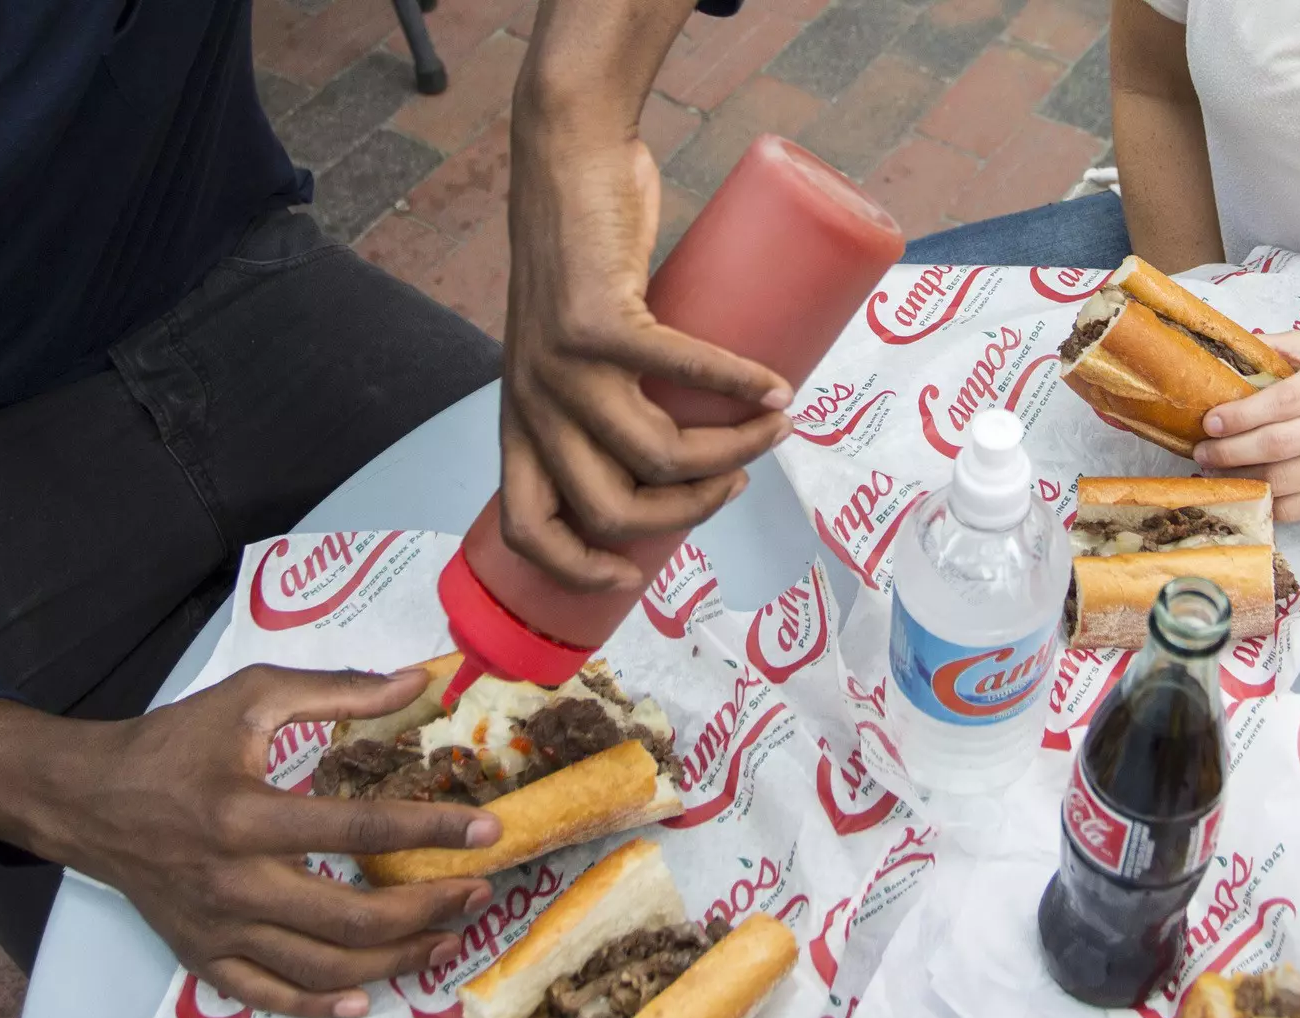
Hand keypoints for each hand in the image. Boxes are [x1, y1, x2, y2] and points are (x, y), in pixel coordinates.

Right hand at [0, 667, 502, 1017]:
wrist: (81, 798)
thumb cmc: (171, 743)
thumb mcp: (248, 699)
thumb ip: (335, 691)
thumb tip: (417, 682)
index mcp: (245, 815)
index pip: (358, 830)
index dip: (431, 831)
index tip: (488, 831)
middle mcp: (233, 882)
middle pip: (351, 919)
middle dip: (428, 910)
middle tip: (479, 893)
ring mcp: (216, 928)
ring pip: (321, 968)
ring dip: (395, 962)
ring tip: (448, 940)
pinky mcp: (199, 956)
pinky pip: (266, 996)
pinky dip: (317, 1007)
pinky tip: (365, 997)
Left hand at [501, 115, 794, 590]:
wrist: (566, 163)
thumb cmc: (583, 258)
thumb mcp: (568, 352)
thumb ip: (603, 399)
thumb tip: (681, 456)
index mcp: (521, 421)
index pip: (528, 529)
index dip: (577, 569)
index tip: (634, 573)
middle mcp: (534, 402)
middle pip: (612, 509)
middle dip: (688, 514)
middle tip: (733, 481)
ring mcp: (563, 364)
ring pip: (658, 454)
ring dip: (733, 452)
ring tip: (772, 430)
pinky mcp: (601, 319)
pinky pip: (686, 373)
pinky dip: (744, 386)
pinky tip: (777, 390)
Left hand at [1194, 333, 1299, 521]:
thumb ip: (1284, 348)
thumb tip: (1233, 348)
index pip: (1283, 400)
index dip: (1241, 415)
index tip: (1210, 422)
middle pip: (1278, 445)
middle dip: (1230, 452)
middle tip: (1201, 453)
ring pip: (1284, 481)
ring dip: (1241, 480)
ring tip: (1215, 473)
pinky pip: (1298, 509)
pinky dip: (1266, 504)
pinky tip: (1247, 493)